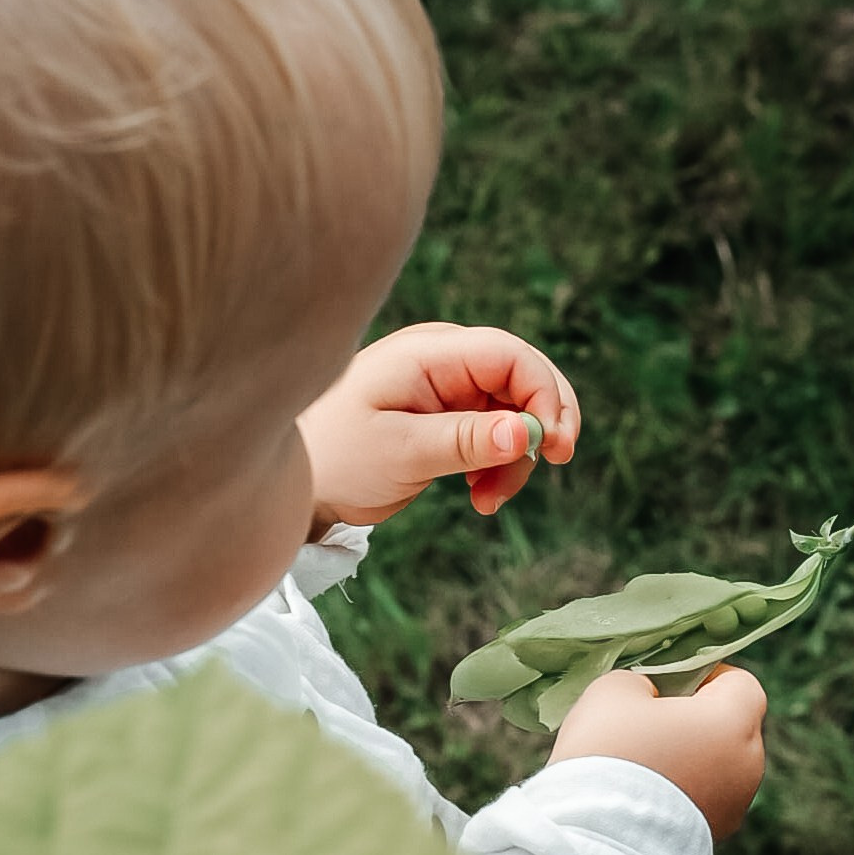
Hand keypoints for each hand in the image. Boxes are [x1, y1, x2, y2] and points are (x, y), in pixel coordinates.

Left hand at [298, 322, 579, 526]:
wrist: (298, 482)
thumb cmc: (336, 459)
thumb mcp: (403, 453)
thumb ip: (466, 441)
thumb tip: (528, 432)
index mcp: (430, 353)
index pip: (512, 356)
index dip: (546, 395)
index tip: (555, 447)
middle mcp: (443, 360)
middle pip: (523, 379)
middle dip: (540, 425)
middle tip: (548, 467)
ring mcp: (446, 387)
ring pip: (514, 412)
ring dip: (516, 457)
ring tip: (488, 501)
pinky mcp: (445, 416)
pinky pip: (492, 433)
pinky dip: (497, 464)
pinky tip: (480, 496)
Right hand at [547, 665, 766, 840]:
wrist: (598, 839)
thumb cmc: (609, 752)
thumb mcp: (613, 691)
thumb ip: (640, 682)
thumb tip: (649, 698)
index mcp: (734, 720)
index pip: (740, 684)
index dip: (705, 676)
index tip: (669, 685)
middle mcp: (748, 764)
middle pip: (730, 728)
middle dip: (694, 722)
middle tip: (645, 726)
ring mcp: (734, 807)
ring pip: (717, 768)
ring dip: (688, 762)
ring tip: (638, 769)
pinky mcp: (714, 839)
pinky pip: (702, 802)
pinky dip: (680, 796)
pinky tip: (639, 801)